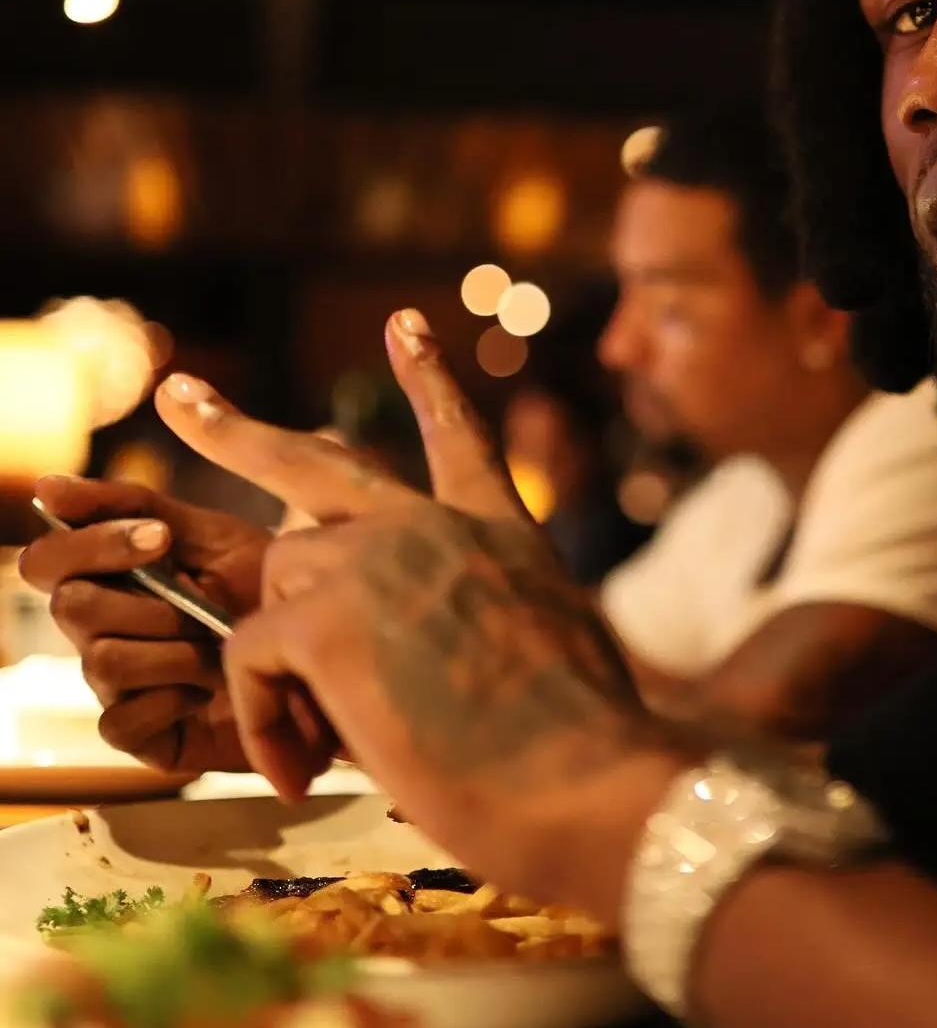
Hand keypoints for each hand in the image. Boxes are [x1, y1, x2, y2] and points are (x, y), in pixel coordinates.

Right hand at [18, 477, 267, 771]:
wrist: (323, 647)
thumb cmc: (265, 589)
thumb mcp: (214, 537)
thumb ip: (138, 506)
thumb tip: (45, 486)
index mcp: (109, 579)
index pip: (47, 560)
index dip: (94, 544)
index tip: (161, 537)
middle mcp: (100, 632)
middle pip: (72, 607)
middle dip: (149, 599)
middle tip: (203, 601)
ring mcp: (117, 687)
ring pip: (104, 660)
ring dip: (173, 648)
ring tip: (221, 644)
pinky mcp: (141, 737)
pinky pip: (120, 721)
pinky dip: (174, 698)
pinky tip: (214, 685)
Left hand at [154, 310, 683, 895]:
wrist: (590, 775)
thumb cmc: (581, 742)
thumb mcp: (549, 645)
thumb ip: (482, 617)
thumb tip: (412, 647)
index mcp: (500, 531)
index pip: (458, 437)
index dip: (430, 379)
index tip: (406, 325)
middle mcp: (437, 526)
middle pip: (316, 466)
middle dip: (234, 431)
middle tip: (181, 397)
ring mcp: (379, 559)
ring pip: (281, 585)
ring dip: (285, 660)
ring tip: (321, 739)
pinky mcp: (328, 617)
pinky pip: (251, 659)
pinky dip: (264, 719)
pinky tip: (299, 768)